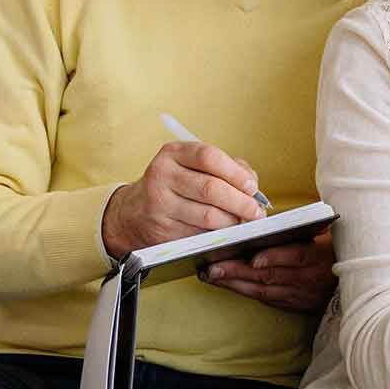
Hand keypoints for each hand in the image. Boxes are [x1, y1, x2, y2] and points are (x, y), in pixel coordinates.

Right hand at [101, 140, 264, 258]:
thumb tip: (252, 184)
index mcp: (173, 154)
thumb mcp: (193, 166)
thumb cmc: (175, 185)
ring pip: (207, 216)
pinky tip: (225, 232)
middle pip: (210, 189)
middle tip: (256, 210)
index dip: (235, 172)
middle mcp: (162, 176)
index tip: (252, 186)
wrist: (133, 212)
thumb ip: (226, 168)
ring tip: (243, 221)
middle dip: (240, 202)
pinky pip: (199, 234)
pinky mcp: (162, 230)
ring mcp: (159, 204)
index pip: (209, 157)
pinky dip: (218, 235)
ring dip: (232, 221)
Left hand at [199, 229, 337, 312]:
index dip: (275, 257)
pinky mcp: (296, 305)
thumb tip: (271, 223)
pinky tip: (228, 284)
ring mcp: (302, 295)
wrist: (357, 281)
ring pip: (264, 290)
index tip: (253, 257)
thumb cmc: (336, 250)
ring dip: (236, 283)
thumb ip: (305, 230)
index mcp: (322, 257)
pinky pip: (267, 299)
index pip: (297, 256)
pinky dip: (246, 291)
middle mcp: (311, 279)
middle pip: (272, 276)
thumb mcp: (328, 236)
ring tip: (212, 275)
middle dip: (240, 271)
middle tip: (212, 267)